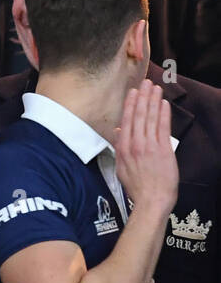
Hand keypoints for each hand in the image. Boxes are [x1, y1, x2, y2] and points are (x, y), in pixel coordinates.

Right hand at [116, 80, 176, 214]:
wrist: (151, 200)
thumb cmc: (137, 187)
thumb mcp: (121, 167)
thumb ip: (120, 148)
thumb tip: (119, 132)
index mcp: (122, 148)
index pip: (126, 121)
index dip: (130, 105)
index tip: (133, 92)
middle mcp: (134, 145)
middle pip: (138, 116)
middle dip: (142, 97)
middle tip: (145, 83)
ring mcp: (148, 146)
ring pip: (149, 118)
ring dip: (153, 101)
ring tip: (155, 88)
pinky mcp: (162, 150)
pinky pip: (162, 128)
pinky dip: (163, 114)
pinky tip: (163, 104)